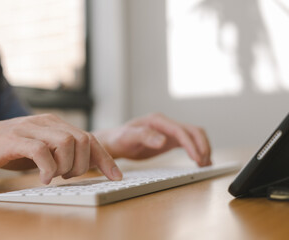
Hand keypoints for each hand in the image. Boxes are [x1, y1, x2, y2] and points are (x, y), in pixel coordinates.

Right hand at [0, 114, 122, 183]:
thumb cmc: (5, 148)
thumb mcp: (38, 149)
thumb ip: (58, 152)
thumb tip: (81, 165)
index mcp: (54, 124)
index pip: (89, 138)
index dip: (105, 158)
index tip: (116, 176)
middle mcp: (47, 122)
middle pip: (83, 140)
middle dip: (83, 164)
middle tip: (68, 176)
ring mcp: (31, 128)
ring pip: (67, 143)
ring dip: (66, 166)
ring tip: (54, 176)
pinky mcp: (16, 139)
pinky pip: (42, 152)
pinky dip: (48, 169)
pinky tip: (42, 178)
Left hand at [94, 113, 210, 165]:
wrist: (114, 141)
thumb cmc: (119, 138)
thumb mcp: (128, 137)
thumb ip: (144, 136)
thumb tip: (162, 140)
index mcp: (157, 120)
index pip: (180, 131)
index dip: (191, 144)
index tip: (197, 159)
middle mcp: (166, 124)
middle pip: (193, 131)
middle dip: (202, 146)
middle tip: (204, 163)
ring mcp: (169, 131)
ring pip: (194, 136)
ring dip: (203, 148)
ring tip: (205, 165)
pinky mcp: (169, 140)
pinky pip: (188, 143)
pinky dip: (197, 151)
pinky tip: (200, 162)